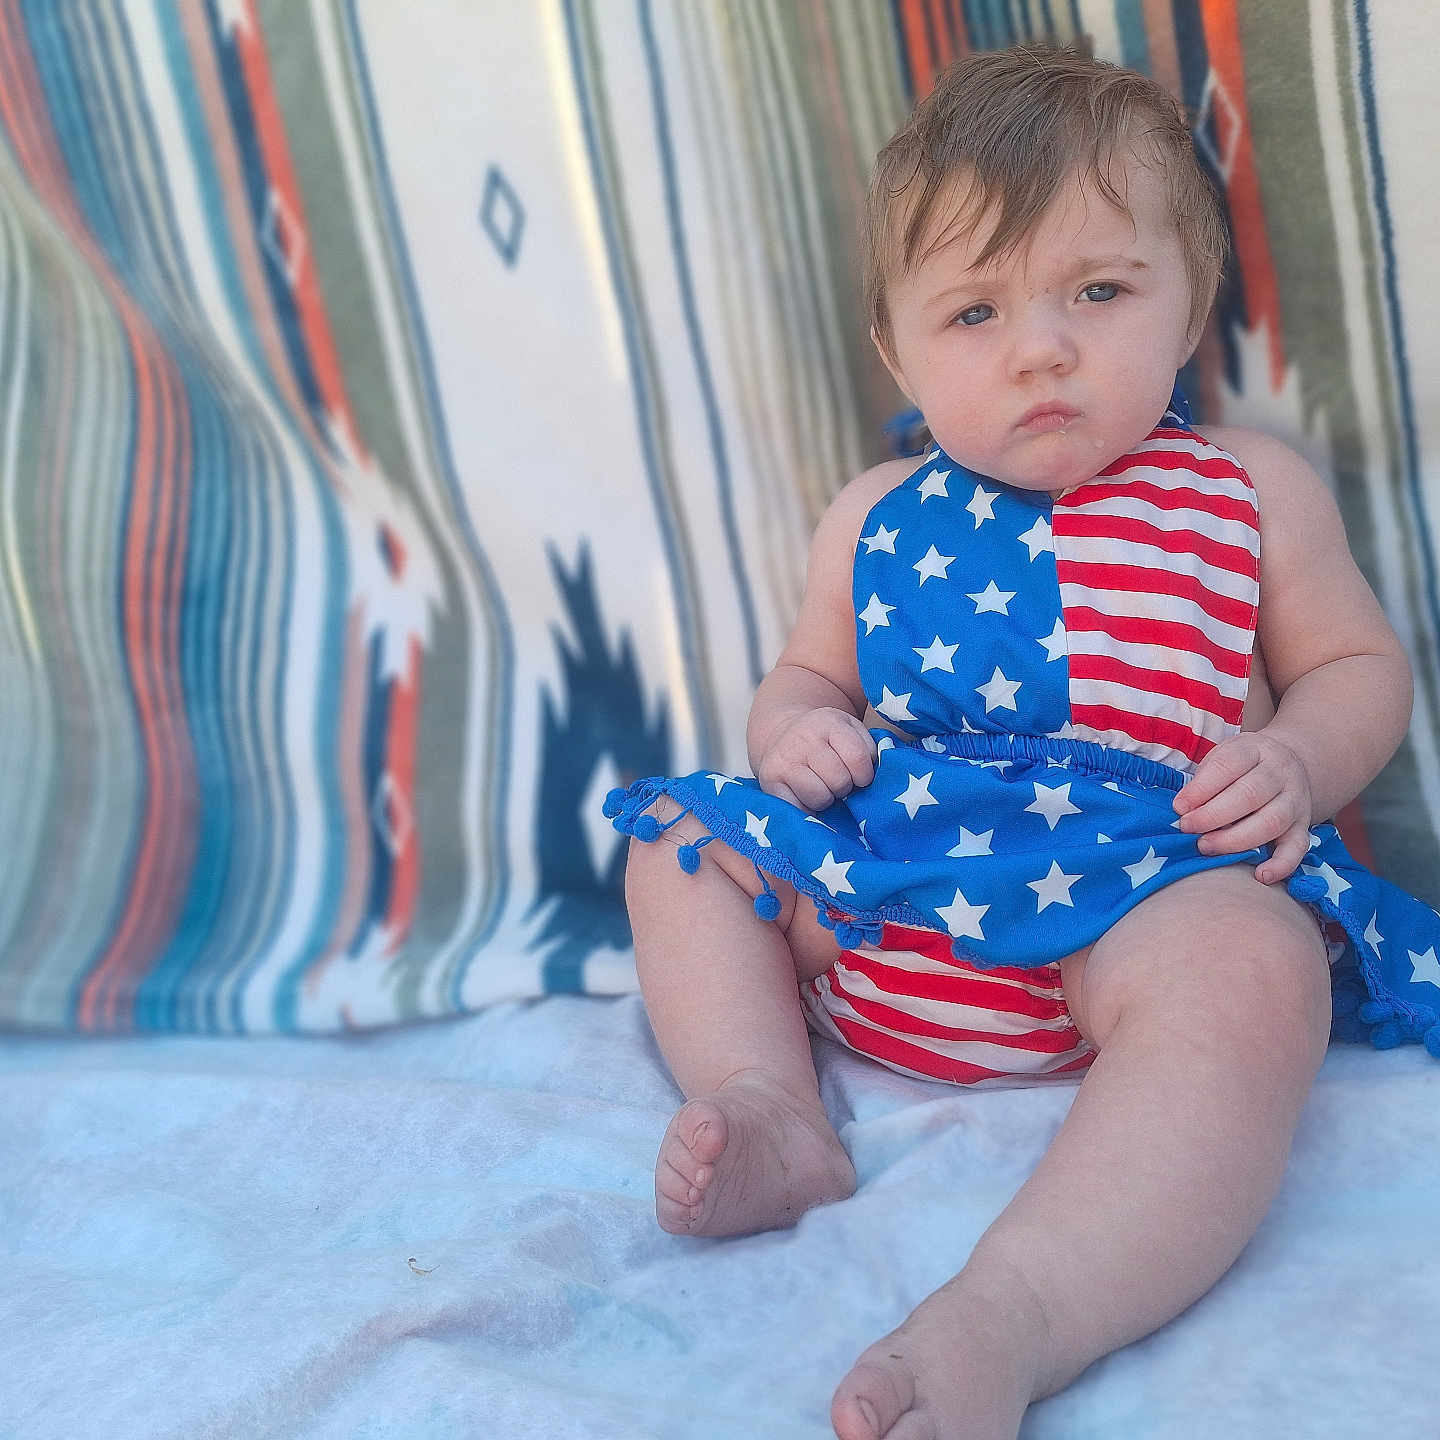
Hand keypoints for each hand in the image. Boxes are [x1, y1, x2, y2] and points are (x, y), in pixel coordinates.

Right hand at [756, 707, 876, 811]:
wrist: (783, 733)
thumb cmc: (828, 741)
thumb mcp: (851, 732)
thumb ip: (870, 749)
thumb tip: (882, 779)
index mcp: (829, 722)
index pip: (858, 759)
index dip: (864, 775)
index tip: (859, 776)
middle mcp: (803, 738)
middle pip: (839, 780)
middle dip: (843, 787)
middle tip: (837, 782)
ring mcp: (783, 759)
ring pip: (819, 797)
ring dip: (825, 799)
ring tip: (822, 789)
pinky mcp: (769, 780)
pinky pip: (797, 809)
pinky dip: (806, 810)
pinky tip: (806, 799)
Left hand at [1172, 732, 1314, 883]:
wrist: (1290, 763)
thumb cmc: (1242, 766)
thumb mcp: (1222, 757)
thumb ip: (1204, 781)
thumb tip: (1183, 810)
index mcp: (1255, 750)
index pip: (1228, 766)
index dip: (1201, 788)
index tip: (1179, 807)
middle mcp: (1280, 773)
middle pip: (1250, 794)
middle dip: (1213, 815)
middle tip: (1187, 827)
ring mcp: (1295, 801)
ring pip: (1272, 821)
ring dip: (1236, 839)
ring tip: (1206, 846)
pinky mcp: (1303, 826)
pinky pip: (1298, 847)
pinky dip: (1281, 864)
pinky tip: (1260, 875)